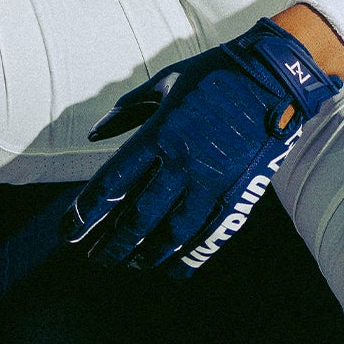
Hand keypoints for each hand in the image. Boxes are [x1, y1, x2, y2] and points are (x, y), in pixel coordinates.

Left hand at [62, 19, 341, 275]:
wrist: (274, 73)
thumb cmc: (214, 73)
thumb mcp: (165, 81)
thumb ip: (127, 110)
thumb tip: (94, 135)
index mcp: (159, 133)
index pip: (111, 185)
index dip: (85, 214)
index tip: (69, 231)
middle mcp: (182, 163)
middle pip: (136, 218)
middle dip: (111, 244)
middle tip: (94, 258)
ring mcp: (212, 182)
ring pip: (170, 233)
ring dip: (145, 254)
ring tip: (128, 264)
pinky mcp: (239, 192)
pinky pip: (208, 235)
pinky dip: (188, 257)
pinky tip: (171, 270)